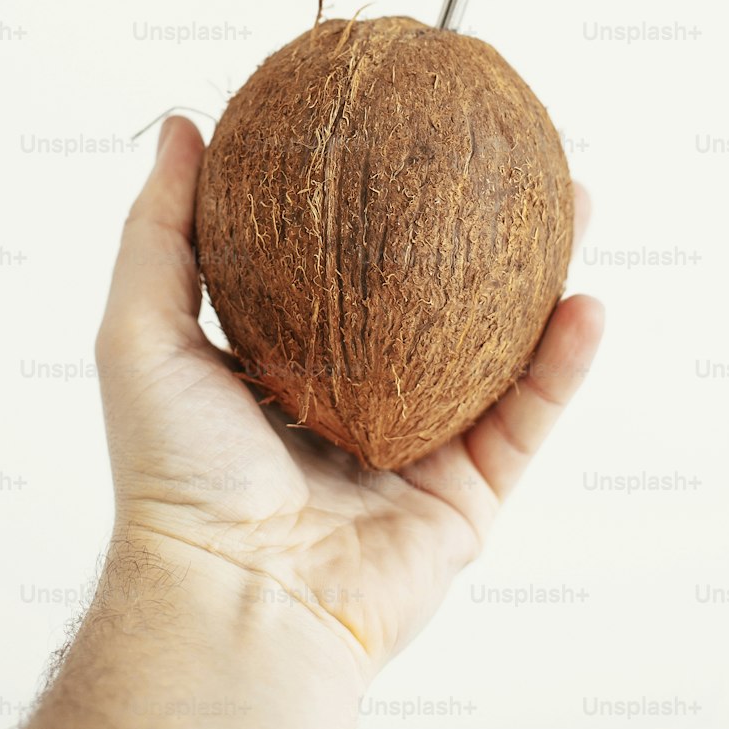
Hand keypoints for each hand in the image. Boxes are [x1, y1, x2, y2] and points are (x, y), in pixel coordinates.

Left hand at [96, 116, 603, 682]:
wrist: (230, 602)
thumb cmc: (174, 477)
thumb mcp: (143, 333)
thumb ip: (161, 232)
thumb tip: (180, 127)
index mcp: (291, 361)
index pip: (346, 259)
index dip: (380, 193)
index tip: (407, 126)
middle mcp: (363, 398)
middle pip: (437, 294)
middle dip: (479, 225)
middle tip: (511, 155)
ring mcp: (420, 447)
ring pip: (499, 348)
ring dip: (544, 276)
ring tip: (576, 203)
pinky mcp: (467, 497)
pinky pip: (527, 419)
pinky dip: (562, 365)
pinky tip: (586, 303)